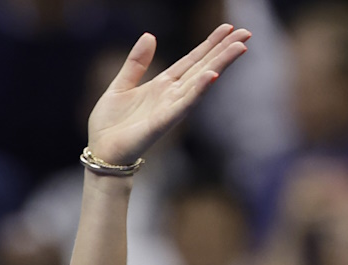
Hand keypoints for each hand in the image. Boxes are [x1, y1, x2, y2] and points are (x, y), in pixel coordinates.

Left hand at [86, 25, 251, 168]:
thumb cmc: (109, 125)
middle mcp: (171, 95)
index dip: (209, 44)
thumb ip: (136, 63)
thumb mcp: (120, 85)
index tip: (227, 28)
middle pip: (203, 67)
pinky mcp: (162, 123)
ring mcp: (170, 109)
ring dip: (219, 64)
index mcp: (162, 85)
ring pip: (200, 82)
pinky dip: (198, 90)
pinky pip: (183, 104)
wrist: (102, 152)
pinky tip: (211, 76)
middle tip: (246, 32)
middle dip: (223, 50)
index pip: (191, 60)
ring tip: (239, 47)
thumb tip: (149, 35)